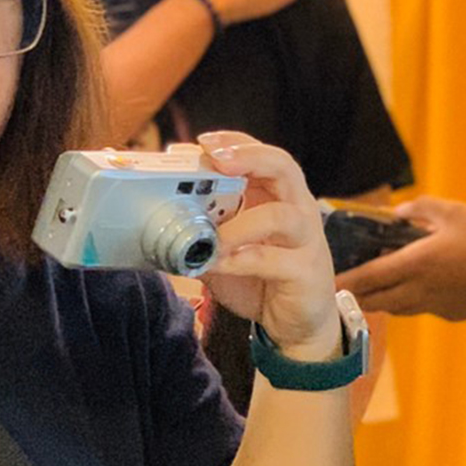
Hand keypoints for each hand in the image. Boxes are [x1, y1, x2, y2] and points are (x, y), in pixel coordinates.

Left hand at [197, 131, 342, 360]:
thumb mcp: (227, 248)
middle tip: (216, 162)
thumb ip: (204, 230)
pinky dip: (242, 260)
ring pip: (280, 216)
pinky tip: (219, 264)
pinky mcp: (306, 272)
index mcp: (278, 196)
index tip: (203, 141)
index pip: (262, 155)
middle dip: (249, 158)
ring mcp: (306, 240)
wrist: (298, 324)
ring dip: (240, 224)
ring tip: (211, 237)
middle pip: (283, 167)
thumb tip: (159, 216)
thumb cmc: (262, 278)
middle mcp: (297, 210)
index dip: (236, 143)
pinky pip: (273, 260)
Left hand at [335, 196, 465, 319]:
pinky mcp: (451, 314)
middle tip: (345, 287)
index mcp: (417, 264)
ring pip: (397, 309)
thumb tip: (397, 213)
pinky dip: (411, 300)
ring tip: (376, 287)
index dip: (345, 282)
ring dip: (382, 300)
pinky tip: (420, 286)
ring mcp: (436, 307)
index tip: (328, 284)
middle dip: (357, 295)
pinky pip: (421, 309)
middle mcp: (420, 290)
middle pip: (376, 301)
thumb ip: (419, 208)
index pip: (369, 278)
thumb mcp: (454, 211)